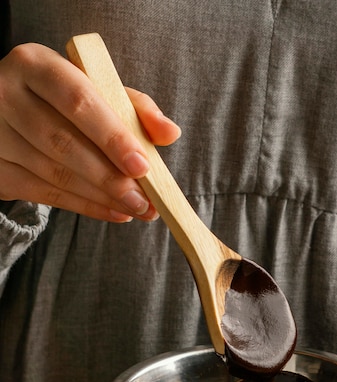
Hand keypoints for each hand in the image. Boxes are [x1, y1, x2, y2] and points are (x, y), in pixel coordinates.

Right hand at [0, 43, 180, 221]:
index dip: (112, 137)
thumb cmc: (61, 98)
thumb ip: (134, 107)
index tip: (143, 166)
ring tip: (137, 208)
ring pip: (54, 174)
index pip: (78, 101)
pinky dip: (85, 207)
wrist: (6, 111)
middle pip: (64, 143)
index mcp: (35, 64)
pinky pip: (43, 194)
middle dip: (110, 178)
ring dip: (102, 198)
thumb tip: (169, 133)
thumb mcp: (95, 89)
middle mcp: (6, 94)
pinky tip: (115, 212)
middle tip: (144, 200)